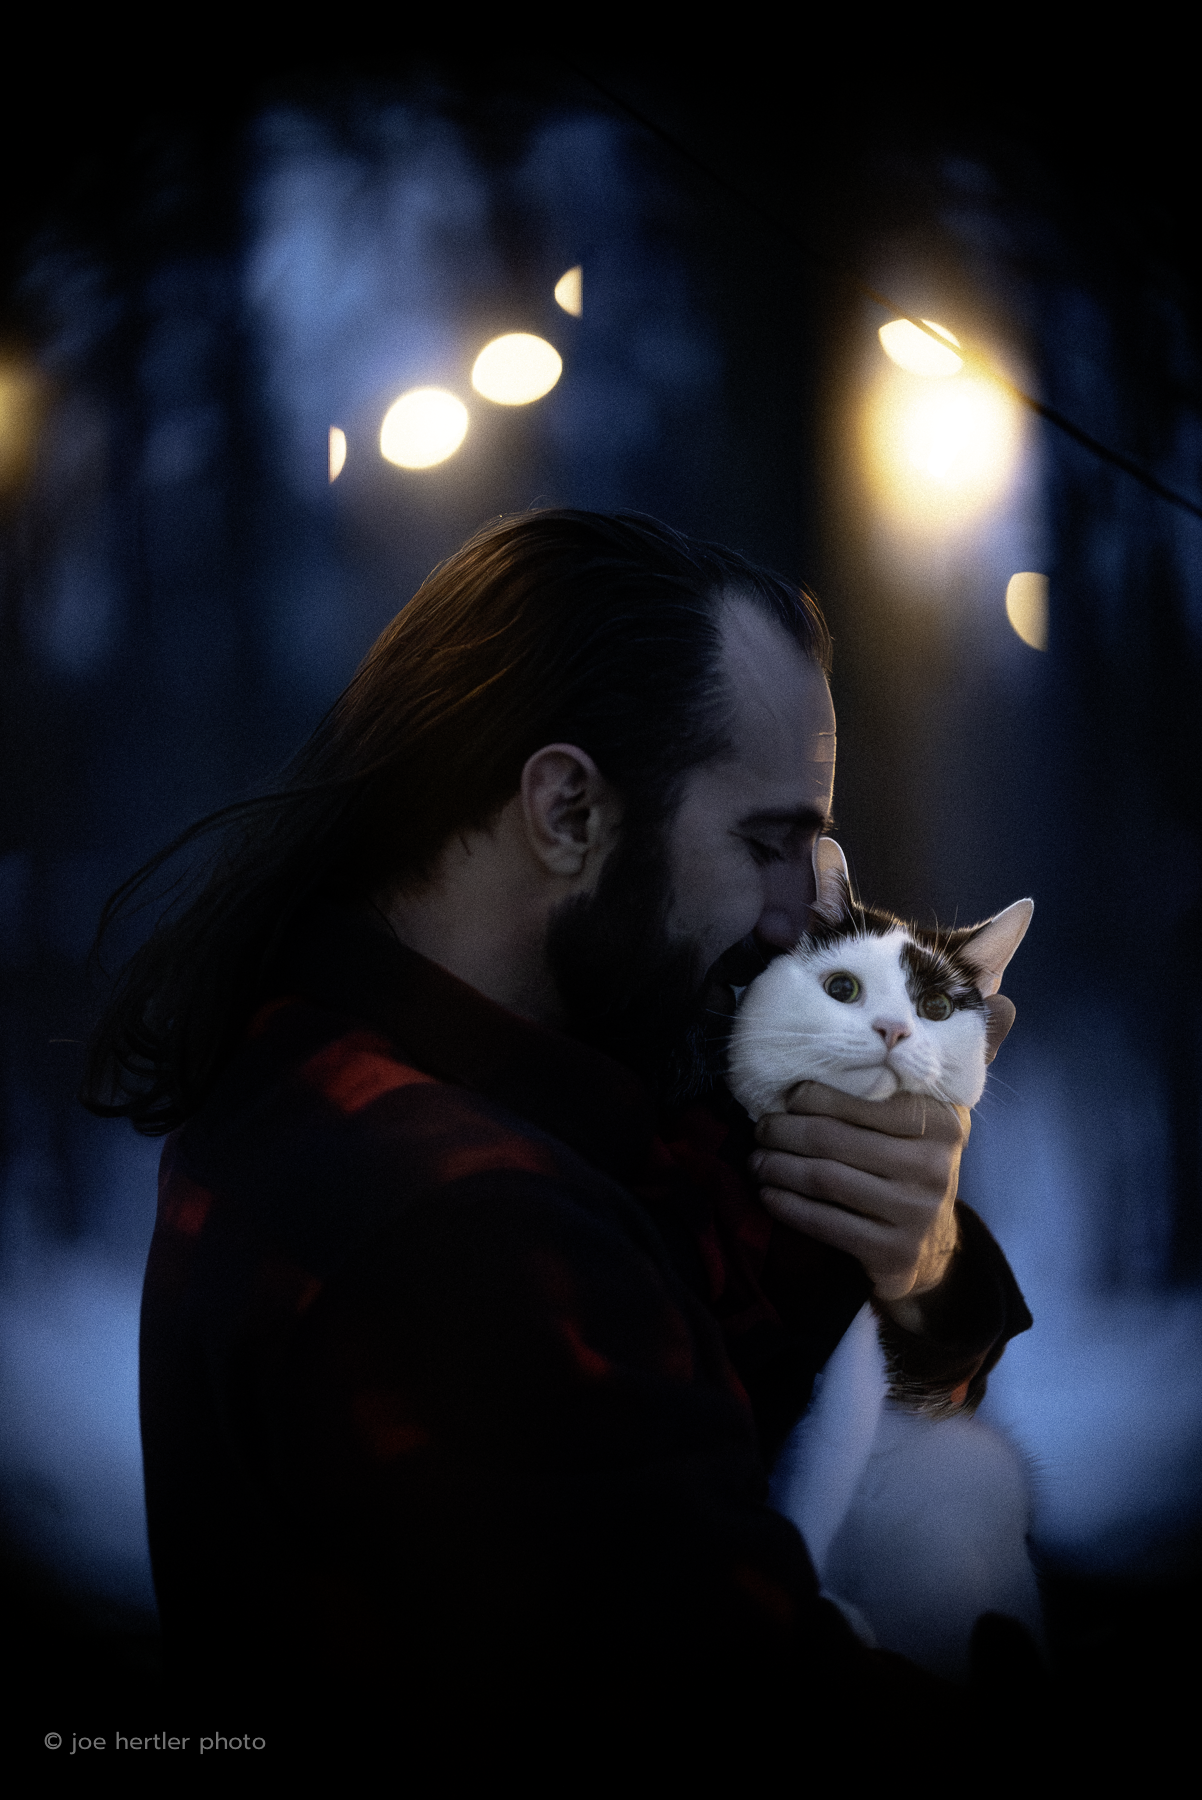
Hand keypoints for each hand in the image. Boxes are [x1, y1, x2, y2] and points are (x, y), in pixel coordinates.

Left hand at [748, 1081, 968, 1308]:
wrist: (932, 1242)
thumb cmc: (909, 1165)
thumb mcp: (916, 1123)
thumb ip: (884, 1090)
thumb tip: (811, 1066)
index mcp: (942, 1122)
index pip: (865, 1099)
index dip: (814, 1096)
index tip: (785, 1098)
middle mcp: (934, 1166)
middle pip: (836, 1138)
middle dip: (785, 1131)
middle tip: (760, 1129)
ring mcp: (916, 1212)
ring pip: (826, 1179)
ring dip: (779, 1167)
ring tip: (757, 1161)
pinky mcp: (894, 1251)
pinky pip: (827, 1224)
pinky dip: (789, 1207)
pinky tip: (768, 1195)